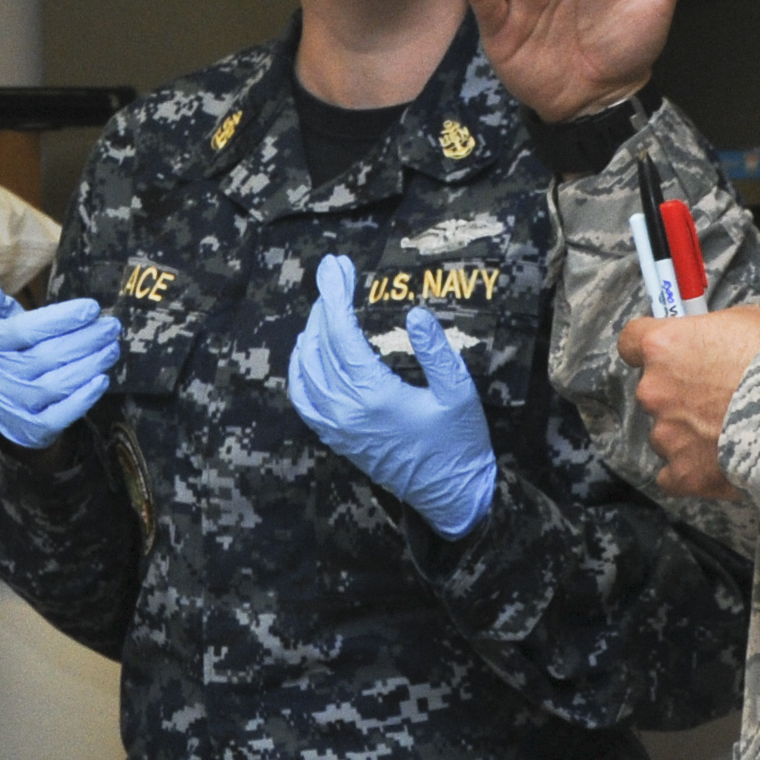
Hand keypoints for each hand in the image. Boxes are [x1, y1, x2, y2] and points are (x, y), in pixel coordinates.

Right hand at [0, 276, 119, 449]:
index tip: (92, 308)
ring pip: (58, 384)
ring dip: (91, 364)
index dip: (60, 319)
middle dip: (86, 339)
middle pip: (47, 356)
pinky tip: (101, 379)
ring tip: (112, 348)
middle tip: (111, 326)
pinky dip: (84, 398)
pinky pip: (62, 415)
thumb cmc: (9, 352)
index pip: (25, 330)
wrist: (5, 406)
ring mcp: (16, 405)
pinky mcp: (34, 427)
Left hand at [285, 254, 498, 535]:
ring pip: (305, 370)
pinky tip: (307, 352)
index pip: (341, 334)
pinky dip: (299, 370)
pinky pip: (303, 400)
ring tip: (325, 305)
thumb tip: (414, 312)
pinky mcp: (335, 439)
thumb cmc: (458, 441)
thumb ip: (436, 351)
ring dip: (310, 333)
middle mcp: (345, 411)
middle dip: (323, 305)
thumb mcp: (459, 392)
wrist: (450, 493)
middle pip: (319, 346)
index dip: (336, 296)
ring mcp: (335, 427)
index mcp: (374, 395)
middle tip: (332, 272)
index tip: (337, 266)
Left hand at [615, 306, 759, 498]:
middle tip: (720, 396)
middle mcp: (655, 390)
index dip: (649, 348)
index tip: (665, 353)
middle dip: (681, 393)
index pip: (631, 341)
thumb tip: (709, 341)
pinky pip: (674, 474)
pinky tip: (719, 463)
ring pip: (667, 432)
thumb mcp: (748, 321)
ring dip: (690, 432)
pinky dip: (693, 470)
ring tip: (732, 431)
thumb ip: (713, 332)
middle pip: (655, 391)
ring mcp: (667, 434)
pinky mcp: (684, 472)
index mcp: (665, 347)